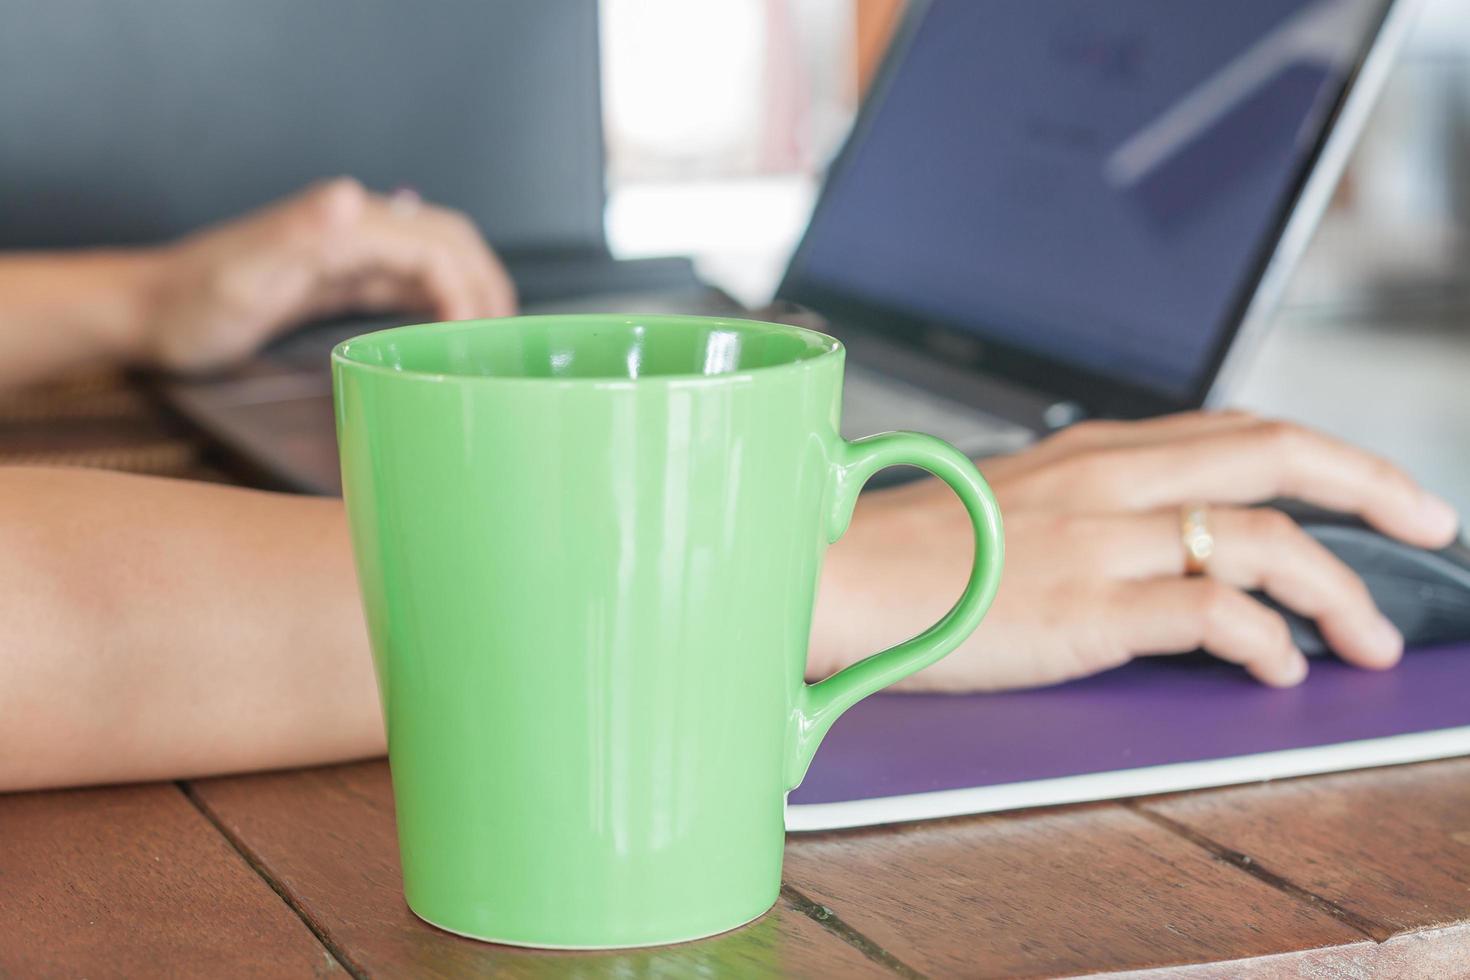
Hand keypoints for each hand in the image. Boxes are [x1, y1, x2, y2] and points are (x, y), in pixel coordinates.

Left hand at [134, 178, 515, 371]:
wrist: (151, 312)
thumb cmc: (193, 303)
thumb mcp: (242, 271)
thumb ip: (296, 230)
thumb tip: (352, 196)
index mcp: (340, 226)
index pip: (432, 245)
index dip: (464, 287)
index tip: (474, 337)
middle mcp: (351, 229)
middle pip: (447, 239)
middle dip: (486, 282)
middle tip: (506, 337)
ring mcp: (346, 251)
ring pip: (435, 256)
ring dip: (472, 287)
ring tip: (493, 334)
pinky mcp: (339, 275)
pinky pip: (407, 278)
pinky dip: (441, 298)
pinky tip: (448, 328)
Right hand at [813, 411, 1459, 689]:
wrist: (833, 578)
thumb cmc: (908, 552)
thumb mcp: (1011, 501)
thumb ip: (1088, 503)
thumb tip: (1157, 538)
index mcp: (1093, 449)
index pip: (1239, 428)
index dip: (1325, 453)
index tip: (1373, 487)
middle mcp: (1108, 478)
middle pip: (1276, 455)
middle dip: (1371, 487)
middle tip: (1429, 523)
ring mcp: (1100, 539)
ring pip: (1261, 540)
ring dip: (1337, 590)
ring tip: (1367, 638)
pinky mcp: (1085, 607)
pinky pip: (1211, 614)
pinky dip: (1266, 642)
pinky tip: (1279, 669)